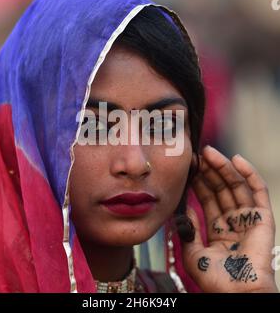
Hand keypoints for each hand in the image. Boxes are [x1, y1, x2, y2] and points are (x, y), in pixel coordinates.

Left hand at [182, 146, 277, 292]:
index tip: (188, 167)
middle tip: (197, 155)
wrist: (237, 294)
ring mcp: (249, 218)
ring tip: (209, 152)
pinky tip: (236, 158)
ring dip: (223, 167)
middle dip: (208, 171)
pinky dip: (249, 174)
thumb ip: (188, 230)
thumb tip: (183, 210)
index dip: (198, 182)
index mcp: (218, 229)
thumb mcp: (193, 253)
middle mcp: (234, 221)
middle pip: (220, 189)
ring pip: (235, 186)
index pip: (207, 199)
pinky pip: (257, 191)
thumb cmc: (215, 280)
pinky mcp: (263, 218)